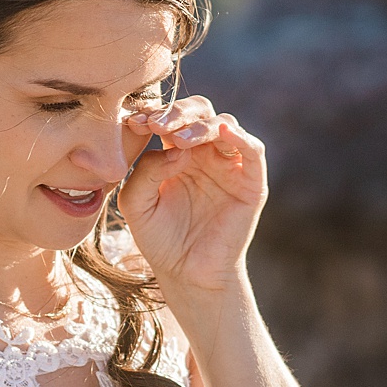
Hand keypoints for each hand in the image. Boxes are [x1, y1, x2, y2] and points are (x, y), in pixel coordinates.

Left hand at [117, 95, 266, 298]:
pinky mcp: (251, 183)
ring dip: (201, 126)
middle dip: (179, 113)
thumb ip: (146, 170)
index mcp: (176, 153)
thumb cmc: (160, 239)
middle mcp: (205, 154)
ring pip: (224, 125)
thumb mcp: (137, 202)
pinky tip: (222, 132)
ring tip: (180, 140)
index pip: (170, 120)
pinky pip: (252, 151)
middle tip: (158, 124)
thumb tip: (174, 148)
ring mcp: (229, 166)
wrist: (187, 274)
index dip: (154, 115)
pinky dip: (241, 137)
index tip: (135, 122)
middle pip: (199, 113)